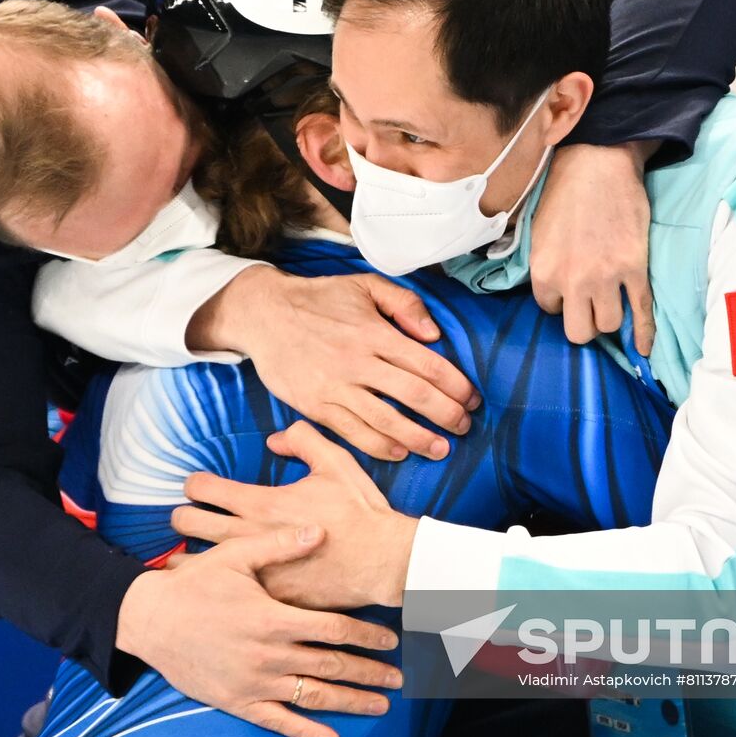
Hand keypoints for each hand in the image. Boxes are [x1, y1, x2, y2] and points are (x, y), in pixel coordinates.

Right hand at [116, 525, 401, 736]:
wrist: (149, 620)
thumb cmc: (194, 584)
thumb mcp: (235, 556)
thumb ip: (280, 544)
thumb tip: (319, 531)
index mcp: (273, 618)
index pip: (334, 629)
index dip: (366, 634)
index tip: (391, 639)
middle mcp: (269, 655)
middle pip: (332, 666)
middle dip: (369, 673)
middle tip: (398, 678)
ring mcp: (254, 682)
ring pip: (312, 697)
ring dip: (350, 702)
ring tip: (379, 706)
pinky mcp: (237, 701)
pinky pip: (278, 721)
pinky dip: (306, 732)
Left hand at [172, 421, 418, 609]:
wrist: (383, 561)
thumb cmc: (359, 511)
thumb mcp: (335, 462)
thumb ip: (302, 440)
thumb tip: (274, 439)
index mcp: (261, 502)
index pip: (203, 488)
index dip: (194, 484)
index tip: (198, 487)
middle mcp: (249, 536)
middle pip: (189, 524)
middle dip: (182, 517)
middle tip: (186, 517)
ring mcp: (255, 570)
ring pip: (198, 561)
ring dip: (189, 554)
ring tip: (189, 554)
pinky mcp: (266, 596)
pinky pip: (225, 591)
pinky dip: (215, 584)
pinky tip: (214, 584)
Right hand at [189, 266, 480, 460]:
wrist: (263, 314)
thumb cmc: (318, 299)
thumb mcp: (364, 285)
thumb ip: (404, 303)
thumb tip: (433, 334)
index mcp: (374, 332)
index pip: (427, 364)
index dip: (456, 385)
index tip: (472, 399)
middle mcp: (357, 361)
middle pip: (414, 395)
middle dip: (446, 415)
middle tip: (464, 426)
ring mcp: (335, 387)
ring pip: (386, 421)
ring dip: (419, 438)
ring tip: (440, 449)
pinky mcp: (316, 406)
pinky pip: (353, 433)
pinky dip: (380, 447)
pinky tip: (399, 451)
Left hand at [530, 141, 657, 353]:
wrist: (599, 163)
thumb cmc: (565, 192)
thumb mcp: (538, 232)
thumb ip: (544, 265)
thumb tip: (550, 290)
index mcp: (544, 271)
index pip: (549, 310)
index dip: (560, 302)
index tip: (569, 291)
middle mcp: (572, 280)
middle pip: (579, 332)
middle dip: (585, 323)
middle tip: (590, 308)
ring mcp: (606, 277)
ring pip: (609, 325)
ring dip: (610, 318)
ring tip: (613, 305)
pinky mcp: (635, 268)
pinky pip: (641, 312)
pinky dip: (644, 333)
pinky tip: (643, 347)